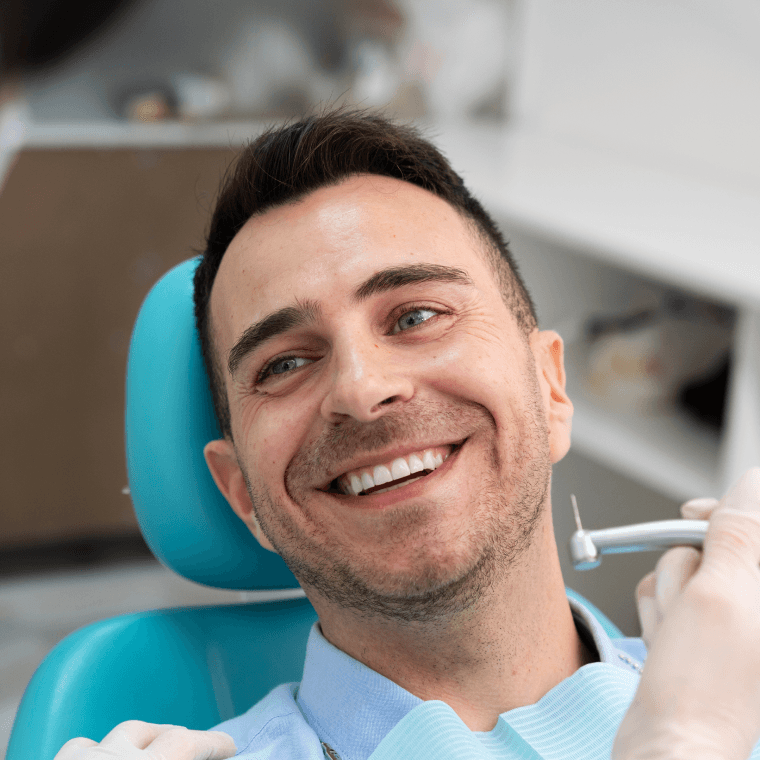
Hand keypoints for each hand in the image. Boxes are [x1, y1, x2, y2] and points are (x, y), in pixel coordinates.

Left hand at [54, 720, 235, 759]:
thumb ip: (183, 759)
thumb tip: (209, 757)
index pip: (186, 743)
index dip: (214, 743)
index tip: (230, 747)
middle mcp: (107, 759)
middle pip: (148, 732)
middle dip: (176, 739)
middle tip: (195, 751)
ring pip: (108, 738)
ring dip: (135, 743)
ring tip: (150, 756)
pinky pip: (77, 750)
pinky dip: (96, 755)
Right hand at [613, 467, 759, 759]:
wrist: (671, 748)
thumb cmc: (703, 685)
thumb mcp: (719, 594)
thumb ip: (736, 532)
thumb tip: (750, 482)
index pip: (755, 521)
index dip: (723, 512)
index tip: (694, 515)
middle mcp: (757, 605)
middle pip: (716, 543)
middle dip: (687, 566)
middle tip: (687, 599)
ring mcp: (733, 621)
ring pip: (687, 569)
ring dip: (669, 594)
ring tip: (676, 634)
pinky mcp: (706, 634)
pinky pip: (672, 596)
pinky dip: (660, 612)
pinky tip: (667, 642)